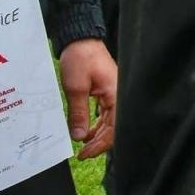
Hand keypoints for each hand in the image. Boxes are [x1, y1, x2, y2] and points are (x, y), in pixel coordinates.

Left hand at [59, 38, 116, 159]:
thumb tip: (79, 137)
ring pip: (110, 121)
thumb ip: (79, 113)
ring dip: (98, 134)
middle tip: (82, 154)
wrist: (80, 40)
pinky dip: (97, 123)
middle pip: (114, 127)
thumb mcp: (76, 87)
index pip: (114, 127)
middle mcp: (118, 95)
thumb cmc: (81, 59)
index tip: (85, 153)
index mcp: (115, 95)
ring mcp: (113, 93)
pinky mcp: (107, 91)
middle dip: (99, 142)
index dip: (101, 144)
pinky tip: (87, 130)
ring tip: (84, 144)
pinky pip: (105, 112)